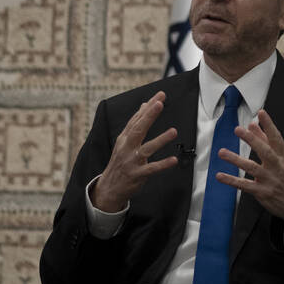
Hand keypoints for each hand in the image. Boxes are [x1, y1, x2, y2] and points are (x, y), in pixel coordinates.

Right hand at [92, 91, 178, 212]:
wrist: (109, 187)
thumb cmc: (120, 161)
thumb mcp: (125, 141)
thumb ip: (136, 123)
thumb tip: (145, 105)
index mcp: (124, 138)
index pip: (136, 119)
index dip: (148, 107)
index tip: (160, 96)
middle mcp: (127, 147)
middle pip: (138, 129)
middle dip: (149, 116)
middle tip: (159, 103)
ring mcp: (132, 161)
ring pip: (147, 149)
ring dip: (160, 140)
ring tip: (174, 131)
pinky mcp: (137, 174)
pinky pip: (152, 169)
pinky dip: (162, 164)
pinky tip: (173, 160)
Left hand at [217, 109, 283, 230]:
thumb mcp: (281, 157)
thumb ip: (266, 140)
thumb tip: (254, 125)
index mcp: (281, 156)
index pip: (276, 138)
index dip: (269, 125)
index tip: (262, 113)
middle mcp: (276, 166)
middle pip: (264, 151)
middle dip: (252, 139)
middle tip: (239, 130)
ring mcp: (268, 179)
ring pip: (251, 167)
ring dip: (236, 159)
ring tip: (222, 152)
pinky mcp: (261, 191)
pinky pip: (244, 185)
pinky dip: (232, 180)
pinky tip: (220, 176)